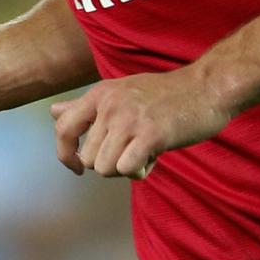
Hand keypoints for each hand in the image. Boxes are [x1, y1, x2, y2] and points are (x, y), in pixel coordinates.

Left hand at [49, 69, 230, 179]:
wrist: (207, 88)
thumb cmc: (165, 95)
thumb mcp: (120, 92)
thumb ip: (86, 107)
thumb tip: (52, 112)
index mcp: (100, 94)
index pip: (63, 128)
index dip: (65, 155)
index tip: (78, 168)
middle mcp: (109, 104)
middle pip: (89, 158)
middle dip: (109, 163)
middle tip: (134, 150)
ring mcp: (129, 119)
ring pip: (105, 168)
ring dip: (125, 169)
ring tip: (145, 152)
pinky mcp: (151, 134)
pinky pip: (127, 169)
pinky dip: (140, 171)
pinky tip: (155, 156)